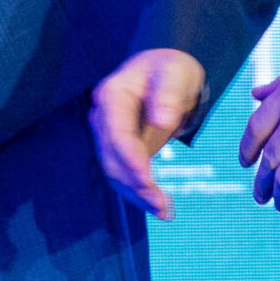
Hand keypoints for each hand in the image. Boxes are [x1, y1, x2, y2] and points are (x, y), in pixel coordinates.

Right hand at [90, 47, 206, 219]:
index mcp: (112, 96)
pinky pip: (125, 173)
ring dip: (136, 193)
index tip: (148, 181)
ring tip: (164, 212)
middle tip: (162, 205)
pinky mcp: (121, 147)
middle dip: (134, 184)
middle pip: (111, 157)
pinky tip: (159, 206)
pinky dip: (139, 191)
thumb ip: (168, 95)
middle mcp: (103, 117)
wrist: (165, 70)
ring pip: (115, 171)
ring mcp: (109, 133)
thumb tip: (162, 121)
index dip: (130, 159)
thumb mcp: (175, 74)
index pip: (116, 133)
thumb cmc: (170, 69)